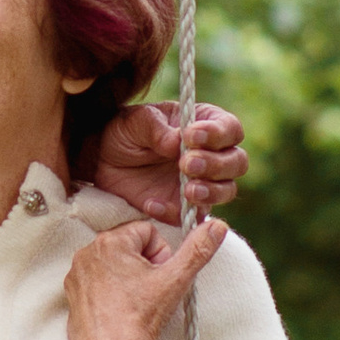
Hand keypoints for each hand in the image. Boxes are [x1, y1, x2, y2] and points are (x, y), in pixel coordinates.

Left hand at [64, 214, 225, 339]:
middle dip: (144, 265)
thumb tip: (217, 225)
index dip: (161, 254)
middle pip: (129, 246)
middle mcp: (88, 252)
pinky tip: (119, 310)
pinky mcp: (72, 294)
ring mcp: (77, 274)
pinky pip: (96, 282)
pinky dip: (109, 292)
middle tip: (149, 291)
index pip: (147, 232)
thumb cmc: (141, 316)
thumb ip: (198, 249)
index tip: (159, 277)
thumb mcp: (176, 279)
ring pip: (113, 264)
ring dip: (127, 277)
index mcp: (110, 241)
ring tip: (134, 303)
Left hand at [94, 98, 246, 220]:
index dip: (217, 133)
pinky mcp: (186, 208)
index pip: (230, 128)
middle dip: (216, 164)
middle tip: (186, 164)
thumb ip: (155, 127)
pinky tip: (152, 204)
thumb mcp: (134, 121)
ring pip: (227, 191)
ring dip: (211, 191)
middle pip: (237, 162)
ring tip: (187, 190)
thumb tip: (177, 141)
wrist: (102, 160)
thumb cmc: (125, 132)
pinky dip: (175, 213)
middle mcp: (212, 155)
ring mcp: (202, 183)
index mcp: (205, 125)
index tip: (191, 136)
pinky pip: (194, 217)